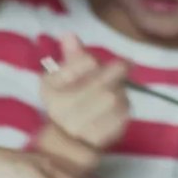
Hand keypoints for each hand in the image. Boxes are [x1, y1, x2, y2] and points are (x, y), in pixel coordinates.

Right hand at [38, 34, 128, 176]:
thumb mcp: (59, 78)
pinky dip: (123, 108)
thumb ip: (69, 57)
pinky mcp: (103, 138)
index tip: (91, 65)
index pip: (86, 62)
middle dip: (114, 74)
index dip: (91, 61)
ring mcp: (85, 126)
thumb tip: (70, 35)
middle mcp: (66, 109)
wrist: (66, 143)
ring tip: (112, 93)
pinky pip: (124, 115)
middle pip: (104, 82)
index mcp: (54, 89)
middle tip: (118, 71)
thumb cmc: (63, 103)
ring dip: (120, 91)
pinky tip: (114, 109)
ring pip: (117, 97)